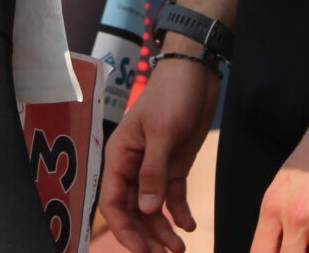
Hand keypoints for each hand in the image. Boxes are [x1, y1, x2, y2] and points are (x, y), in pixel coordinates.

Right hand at [102, 54, 221, 252]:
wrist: (196, 73)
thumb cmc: (171, 94)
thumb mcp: (162, 131)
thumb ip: (152, 172)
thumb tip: (144, 210)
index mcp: (120, 156)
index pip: (113, 202)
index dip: (124, 230)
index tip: (142, 251)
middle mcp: (133, 166)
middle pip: (133, 212)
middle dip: (146, 236)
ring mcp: (154, 168)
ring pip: (152, 209)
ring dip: (163, 231)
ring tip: (179, 249)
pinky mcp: (174, 166)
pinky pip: (172, 198)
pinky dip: (179, 214)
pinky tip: (189, 226)